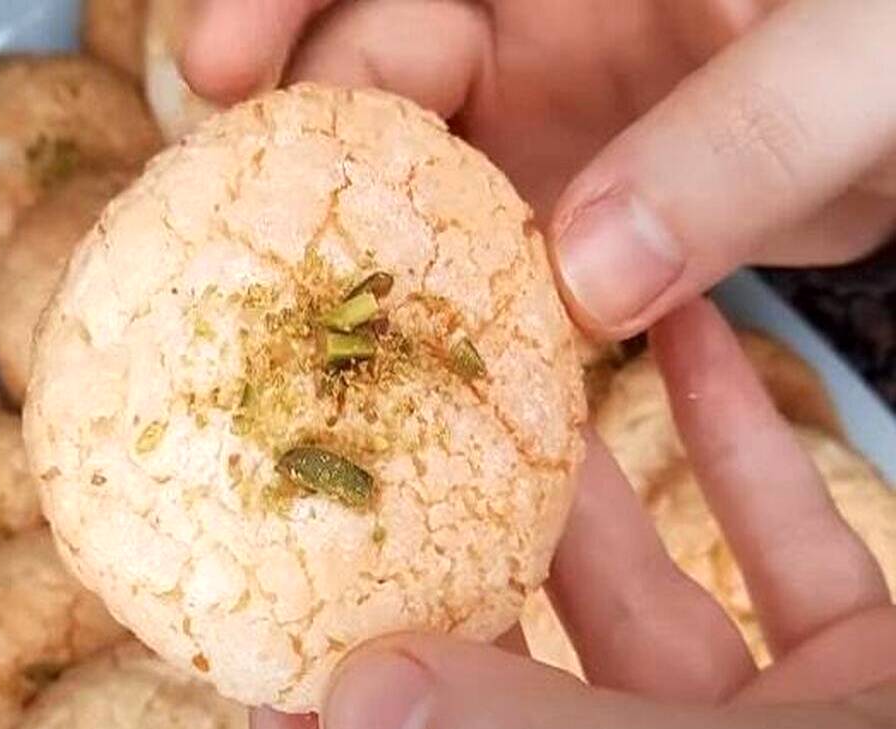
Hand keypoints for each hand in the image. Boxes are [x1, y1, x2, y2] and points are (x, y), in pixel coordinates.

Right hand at [183, 0, 895, 338]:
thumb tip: (590, 282)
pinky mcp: (558, 219)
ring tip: (311, 336)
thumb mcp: (861, 58)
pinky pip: (473, 266)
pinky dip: (443, 318)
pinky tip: (415, 377)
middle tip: (250, 246)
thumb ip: (740, 141)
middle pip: (365, 74)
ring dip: (364, 259)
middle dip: (302, 151)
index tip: (214, 67)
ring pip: (405, 189)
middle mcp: (520, 27)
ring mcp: (531, 130)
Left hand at [245, 299, 895, 728]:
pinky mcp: (866, 685)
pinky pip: (786, 559)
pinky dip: (749, 455)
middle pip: (515, 690)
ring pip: (644, 604)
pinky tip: (707, 348)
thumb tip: (350, 714)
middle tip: (389, 438)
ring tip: (523, 362)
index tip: (274, 624)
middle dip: (457, 561)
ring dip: (591, 478)